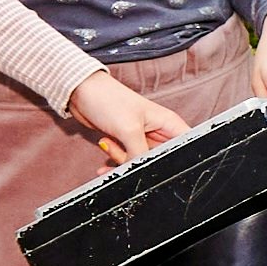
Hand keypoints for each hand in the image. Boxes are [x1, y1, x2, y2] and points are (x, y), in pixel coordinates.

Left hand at [70, 73, 192, 161]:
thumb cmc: (108, 99)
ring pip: (141, 163)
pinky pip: (127, 161)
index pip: (186, 146)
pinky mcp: (127, 143)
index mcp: (168, 123)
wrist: (80, 93)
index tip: (159, 164)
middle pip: (161, 160)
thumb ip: (140, 155)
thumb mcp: (129, 129)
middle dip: (141, 162)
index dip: (179, 160)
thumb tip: (144, 172)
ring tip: (110, 142)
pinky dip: (114, 161)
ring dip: (122, 159)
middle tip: (127, 151)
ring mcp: (142, 138)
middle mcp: (158, 131)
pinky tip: (105, 154)